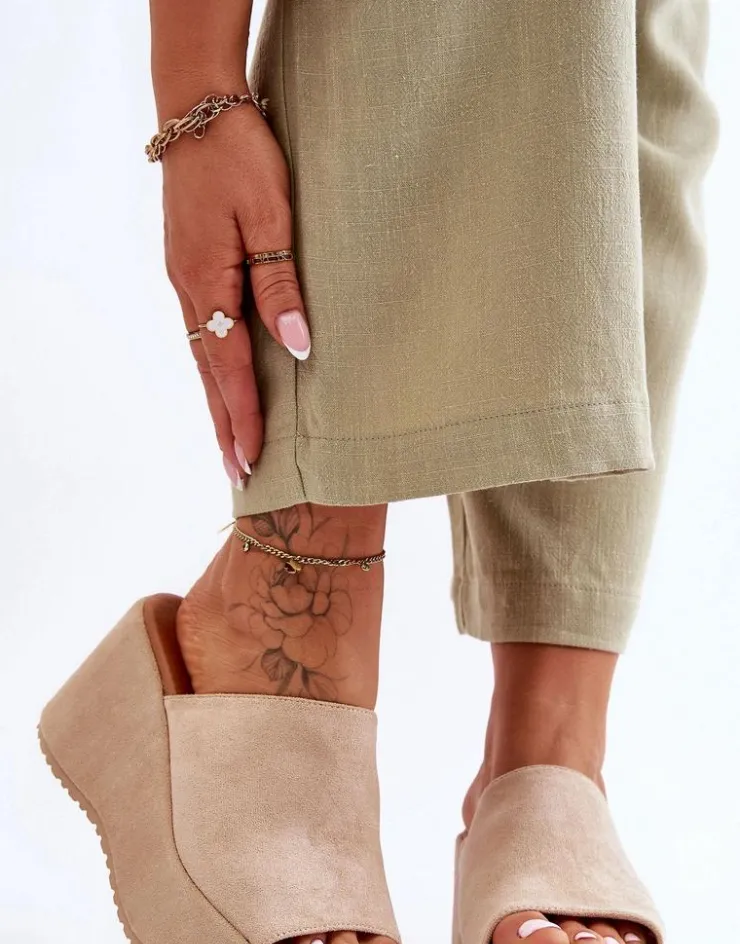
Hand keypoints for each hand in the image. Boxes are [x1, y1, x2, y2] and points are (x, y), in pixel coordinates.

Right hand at [162, 97, 310, 485]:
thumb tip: (297, 347)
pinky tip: (222, 381)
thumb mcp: (270, 216)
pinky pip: (203, 333)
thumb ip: (281, 284)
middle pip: (209, 375)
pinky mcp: (191, 267)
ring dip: (218, 403)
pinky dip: (213, 369)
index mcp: (207, 283)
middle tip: (238, 474)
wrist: (198, 107)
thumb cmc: (241, 156)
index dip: (244, 416)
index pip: (228, 368)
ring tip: (233, 441)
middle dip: (225, 426)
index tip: (253, 460)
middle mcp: (190, 290)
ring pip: (203, 357)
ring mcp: (186, 279)